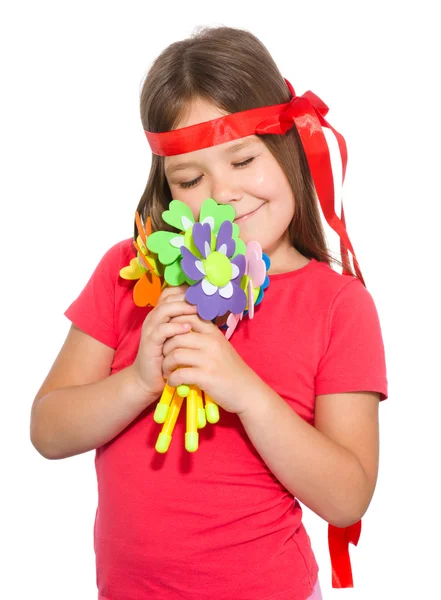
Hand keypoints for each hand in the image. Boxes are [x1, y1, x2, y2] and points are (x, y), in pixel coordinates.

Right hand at [128, 285, 198, 402]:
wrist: (150, 379)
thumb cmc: (168, 356)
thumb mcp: (178, 336)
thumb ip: (187, 322)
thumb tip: (207, 309)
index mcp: (160, 314)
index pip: (170, 292)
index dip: (184, 289)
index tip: (201, 291)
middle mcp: (153, 318)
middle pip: (167, 297)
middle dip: (185, 296)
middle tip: (202, 297)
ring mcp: (150, 329)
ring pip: (164, 310)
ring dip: (181, 308)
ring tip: (197, 309)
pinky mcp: (149, 343)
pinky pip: (161, 330)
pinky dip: (175, 327)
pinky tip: (188, 328)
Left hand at [161, 313, 257, 414]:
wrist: (247, 391)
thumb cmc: (231, 370)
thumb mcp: (220, 347)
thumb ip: (204, 337)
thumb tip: (180, 330)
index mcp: (214, 332)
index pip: (187, 317)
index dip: (172, 325)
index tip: (167, 337)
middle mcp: (211, 342)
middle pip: (176, 336)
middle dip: (164, 348)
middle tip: (163, 358)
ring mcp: (209, 359)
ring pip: (175, 354)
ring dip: (165, 365)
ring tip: (166, 371)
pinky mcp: (206, 377)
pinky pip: (179, 374)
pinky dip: (172, 379)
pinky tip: (173, 382)